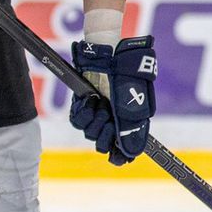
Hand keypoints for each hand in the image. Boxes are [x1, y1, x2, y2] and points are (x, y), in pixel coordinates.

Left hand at [69, 37, 157, 164]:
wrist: (108, 53)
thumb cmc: (125, 73)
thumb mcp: (133, 101)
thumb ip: (131, 127)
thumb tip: (133, 152)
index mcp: (127, 121)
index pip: (122, 149)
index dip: (119, 156)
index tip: (117, 158)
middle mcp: (111, 120)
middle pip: (103, 144)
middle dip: (104, 135)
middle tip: (108, 118)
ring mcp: (96, 113)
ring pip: (89, 133)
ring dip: (95, 120)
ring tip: (101, 103)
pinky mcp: (82, 105)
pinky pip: (77, 120)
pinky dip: (83, 112)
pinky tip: (90, 100)